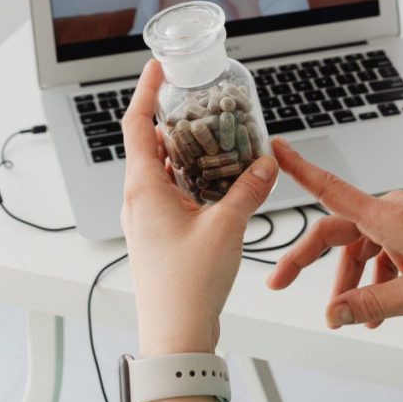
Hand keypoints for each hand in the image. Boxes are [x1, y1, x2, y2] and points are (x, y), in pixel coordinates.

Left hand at [121, 60, 278, 354]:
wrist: (175, 334)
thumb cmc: (188, 285)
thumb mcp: (227, 227)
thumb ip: (249, 190)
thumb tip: (265, 164)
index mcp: (144, 188)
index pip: (137, 124)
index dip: (146, 91)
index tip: (158, 67)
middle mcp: (139, 200)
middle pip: (150, 145)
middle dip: (175, 122)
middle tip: (202, 104)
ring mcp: (147, 219)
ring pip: (163, 171)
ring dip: (187, 153)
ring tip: (216, 139)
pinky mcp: (159, 235)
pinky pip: (171, 194)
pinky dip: (191, 179)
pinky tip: (219, 181)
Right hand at [266, 138, 402, 328]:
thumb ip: (371, 305)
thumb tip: (332, 315)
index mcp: (388, 218)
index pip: (330, 190)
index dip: (298, 170)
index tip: (272, 150)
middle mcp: (393, 211)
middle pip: (337, 231)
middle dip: (309, 260)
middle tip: (281, 284)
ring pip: (363, 245)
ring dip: (353, 278)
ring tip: (356, 316)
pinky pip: (386, 249)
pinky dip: (378, 275)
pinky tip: (383, 307)